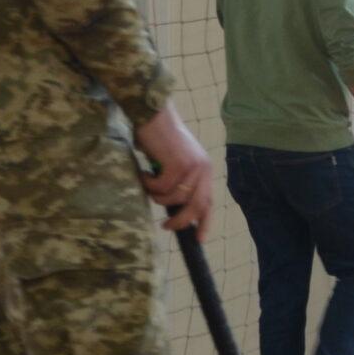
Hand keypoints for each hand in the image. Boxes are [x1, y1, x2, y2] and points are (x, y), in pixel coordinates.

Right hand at [135, 103, 213, 238]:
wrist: (153, 115)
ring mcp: (192, 166)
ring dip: (157, 196)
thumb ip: (180, 182)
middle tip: (165, 226)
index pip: (209, 201)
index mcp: (204, 170)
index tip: (200, 239)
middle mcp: (203, 168)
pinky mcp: (178, 163)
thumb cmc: (159, 139)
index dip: (205, 222)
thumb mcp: (175, 163)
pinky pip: (161, 187)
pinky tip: (143, 172)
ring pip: (173, 198)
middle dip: (181, 220)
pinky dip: (149, 184)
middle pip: (196, 206)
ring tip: (147, 182)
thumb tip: (174, 210)